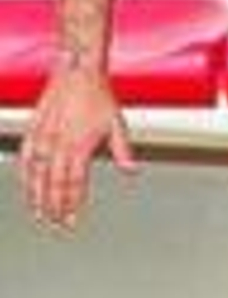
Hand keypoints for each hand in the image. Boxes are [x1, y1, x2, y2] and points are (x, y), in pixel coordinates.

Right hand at [18, 65, 137, 230]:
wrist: (78, 71)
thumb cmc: (98, 95)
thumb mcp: (117, 123)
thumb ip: (122, 150)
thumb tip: (131, 171)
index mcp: (79, 146)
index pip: (73, 185)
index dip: (72, 206)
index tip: (72, 220)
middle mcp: (58, 145)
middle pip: (53, 186)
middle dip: (54, 208)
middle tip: (56, 225)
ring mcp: (43, 138)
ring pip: (35, 176)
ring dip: (36, 198)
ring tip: (39, 215)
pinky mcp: (33, 130)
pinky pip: (25, 159)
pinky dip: (25, 176)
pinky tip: (27, 187)